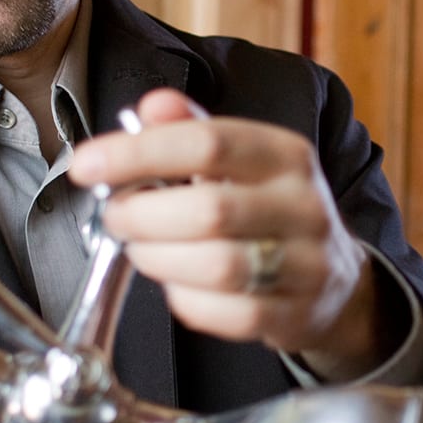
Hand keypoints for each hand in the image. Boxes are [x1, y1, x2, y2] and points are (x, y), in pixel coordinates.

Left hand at [69, 89, 389, 380]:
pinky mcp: (294, 315)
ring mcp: (306, 264)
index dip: (139, 153)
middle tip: (116, 215)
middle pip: (210, 209)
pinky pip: (226, 315)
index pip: (208, 143)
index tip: (87, 164)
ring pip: (217, 266)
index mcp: (285, 154)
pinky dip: (185, 301)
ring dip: (158, 259)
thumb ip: (191, 129)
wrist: (335, 280)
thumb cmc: (268, 209)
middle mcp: (303, 205)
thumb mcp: (241, 159)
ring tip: (141, 248)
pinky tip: (176, 284)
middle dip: (142, 215)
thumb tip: (151, 107)